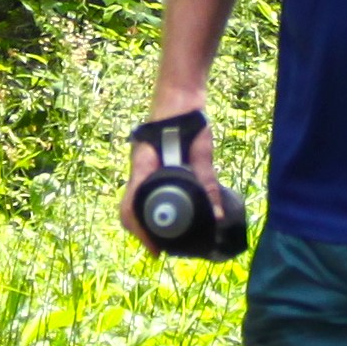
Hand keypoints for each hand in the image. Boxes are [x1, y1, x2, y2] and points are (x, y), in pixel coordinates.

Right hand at [122, 110, 228, 244]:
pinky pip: (145, 192)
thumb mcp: (201, 150)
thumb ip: (206, 179)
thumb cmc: (187, 117)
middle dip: (141, 233)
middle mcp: (138, 169)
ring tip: (163, 239)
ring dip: (145, 222)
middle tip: (160, 250)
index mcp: (143, 166)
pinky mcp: (151, 166)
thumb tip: (217, 214)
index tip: (155, 250)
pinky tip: (167, 216)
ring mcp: (143, 168)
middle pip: (128, 210)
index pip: (131, 207)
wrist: (179, 95)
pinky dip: (152, 208)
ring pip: (135, 202)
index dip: (140, 233)